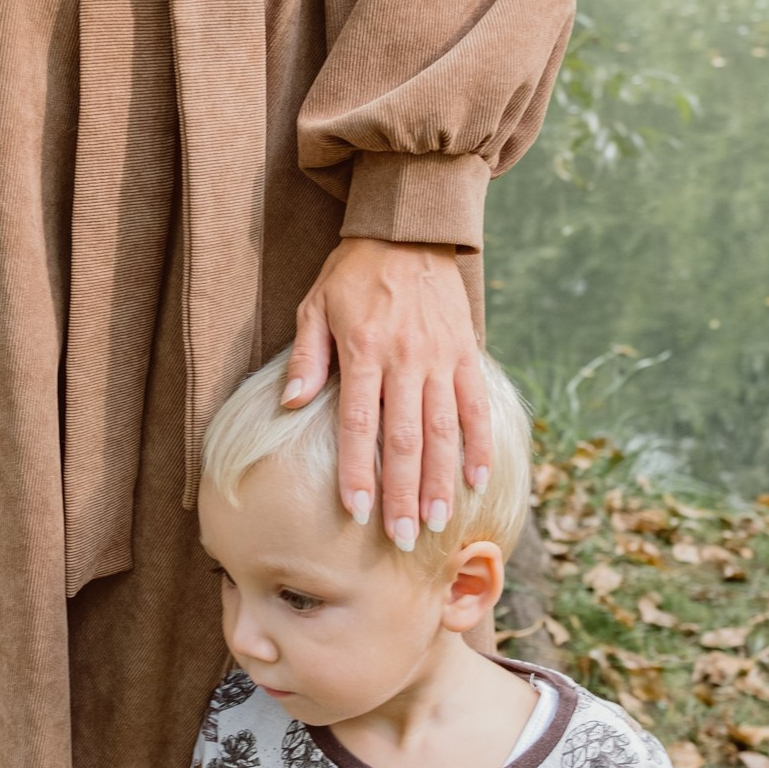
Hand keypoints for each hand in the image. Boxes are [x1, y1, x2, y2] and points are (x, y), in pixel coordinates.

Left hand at [283, 237, 492, 552]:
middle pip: (403, 439)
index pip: (357, 424)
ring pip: (443, 430)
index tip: (358, 513)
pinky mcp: (465, 352)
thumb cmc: (353, 273)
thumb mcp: (315, 305)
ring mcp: (440, 357)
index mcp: (363, 351)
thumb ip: (307, 357)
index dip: (357, 471)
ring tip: (435, 523)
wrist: (409, 229)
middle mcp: (405, 359)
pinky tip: (476, 481)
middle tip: (400, 538)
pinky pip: (475, 406)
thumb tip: (290, 403)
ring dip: (439, 481)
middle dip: (402, 493)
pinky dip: (478, 444)